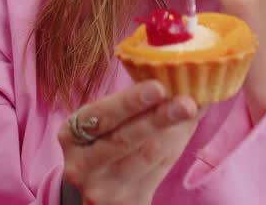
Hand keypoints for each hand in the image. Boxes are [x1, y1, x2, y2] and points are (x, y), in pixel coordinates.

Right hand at [59, 80, 203, 204]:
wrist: (103, 192)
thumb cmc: (111, 143)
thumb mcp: (112, 122)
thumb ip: (142, 99)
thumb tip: (183, 74)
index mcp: (72, 134)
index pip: (101, 116)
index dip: (129, 101)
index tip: (158, 87)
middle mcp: (81, 165)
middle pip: (124, 139)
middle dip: (158, 118)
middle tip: (186, 102)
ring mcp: (102, 189)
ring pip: (146, 156)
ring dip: (175, 131)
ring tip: (193, 109)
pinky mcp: (126, 204)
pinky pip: (159, 173)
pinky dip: (177, 147)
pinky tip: (188, 128)